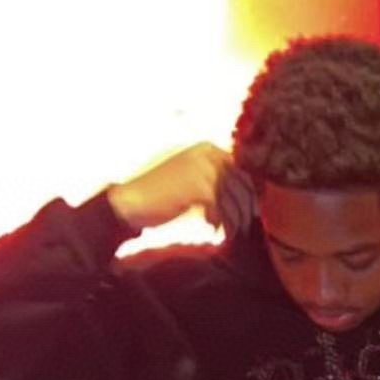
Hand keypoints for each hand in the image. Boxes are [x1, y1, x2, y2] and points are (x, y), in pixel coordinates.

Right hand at [107, 143, 256, 234]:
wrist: (129, 202)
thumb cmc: (158, 195)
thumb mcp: (187, 179)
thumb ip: (212, 180)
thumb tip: (244, 195)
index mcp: (206, 148)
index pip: (241, 168)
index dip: (250, 190)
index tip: (251, 210)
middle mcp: (207, 153)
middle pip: (242, 182)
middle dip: (245, 206)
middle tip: (241, 225)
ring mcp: (203, 168)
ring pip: (234, 197)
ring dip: (234, 217)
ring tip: (228, 231)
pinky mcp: (198, 187)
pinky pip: (223, 208)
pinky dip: (222, 221)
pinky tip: (213, 229)